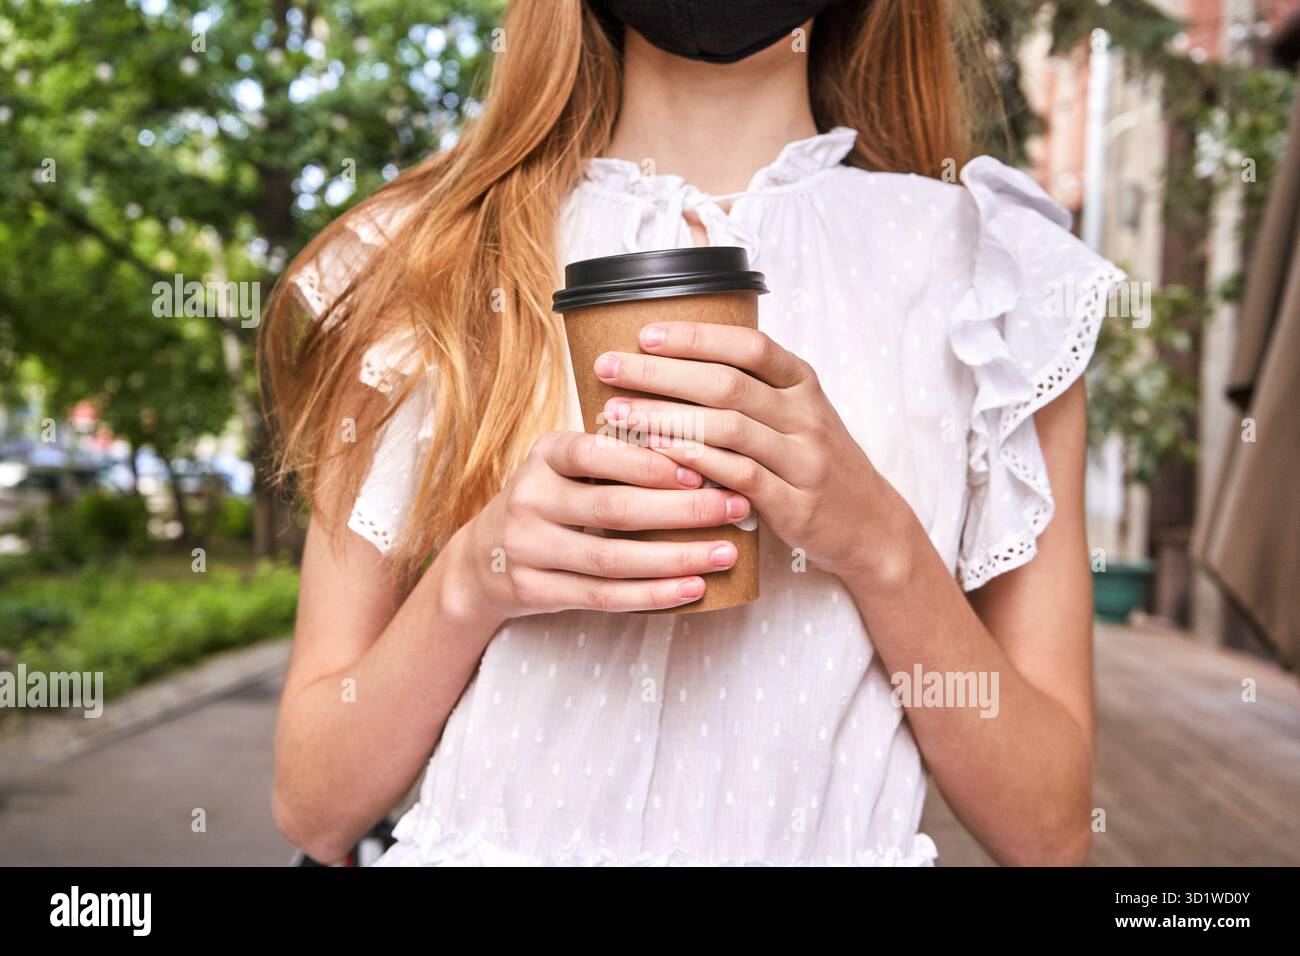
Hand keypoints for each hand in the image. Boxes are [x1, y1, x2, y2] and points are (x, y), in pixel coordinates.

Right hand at [456, 430, 752, 618]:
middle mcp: (529, 498)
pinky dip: (653, 594)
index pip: (596, 452)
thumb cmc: (553, 501)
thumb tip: (706, 461)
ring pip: (612, 559)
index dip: (650, 464)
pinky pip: (602, 597)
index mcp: (545, 454)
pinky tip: (693, 588)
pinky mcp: (534, 590)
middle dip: (681, 511)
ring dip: (676, 558)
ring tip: (725, 553)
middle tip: (734, 507)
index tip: (702, 471)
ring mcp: (527, 548)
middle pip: (613, 509)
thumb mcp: (570, 467)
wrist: (484, 559)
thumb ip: (620, 459)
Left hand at [594, 322, 905, 581]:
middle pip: (726, 383)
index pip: (748, 347)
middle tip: (609, 368)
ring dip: (666, 416)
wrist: (872, 527)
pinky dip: (696, 461)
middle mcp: (806, 416)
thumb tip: (675, 365)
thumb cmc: (818, 466)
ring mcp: (803, 460)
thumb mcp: (798, 415)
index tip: (644, 334)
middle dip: (660, 372)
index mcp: (803, 385)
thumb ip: (752, 390)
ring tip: (619, 412)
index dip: (695, 337)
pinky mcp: (795, 504)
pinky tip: (658, 453)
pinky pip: (740, 476)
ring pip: (728, 427)